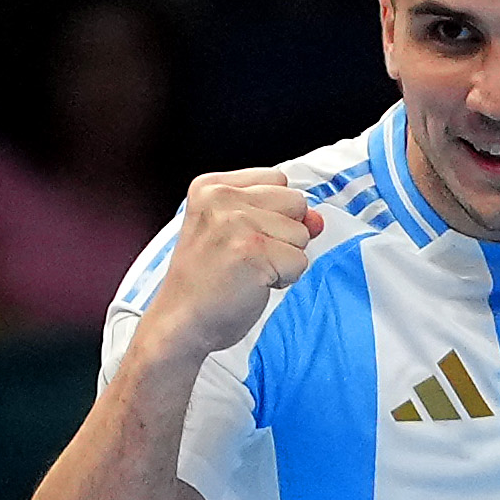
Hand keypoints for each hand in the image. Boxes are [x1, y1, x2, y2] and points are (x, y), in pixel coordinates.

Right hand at [141, 169, 318, 361]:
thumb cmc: (208, 279)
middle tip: (248, 256)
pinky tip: (254, 283)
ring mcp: (235, 223)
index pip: (278, 180)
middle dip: (285, 234)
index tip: (243, 236)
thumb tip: (317, 219)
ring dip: (285, 258)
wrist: (181, 320)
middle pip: (296, 202)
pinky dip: (285, 278)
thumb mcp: (237, 233)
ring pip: (302, 233)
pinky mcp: (252, 250)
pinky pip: (300, 261)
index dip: (276, 213)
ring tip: (249, 270)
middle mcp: (220, 198)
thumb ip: (279, 216)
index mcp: (211, 186)